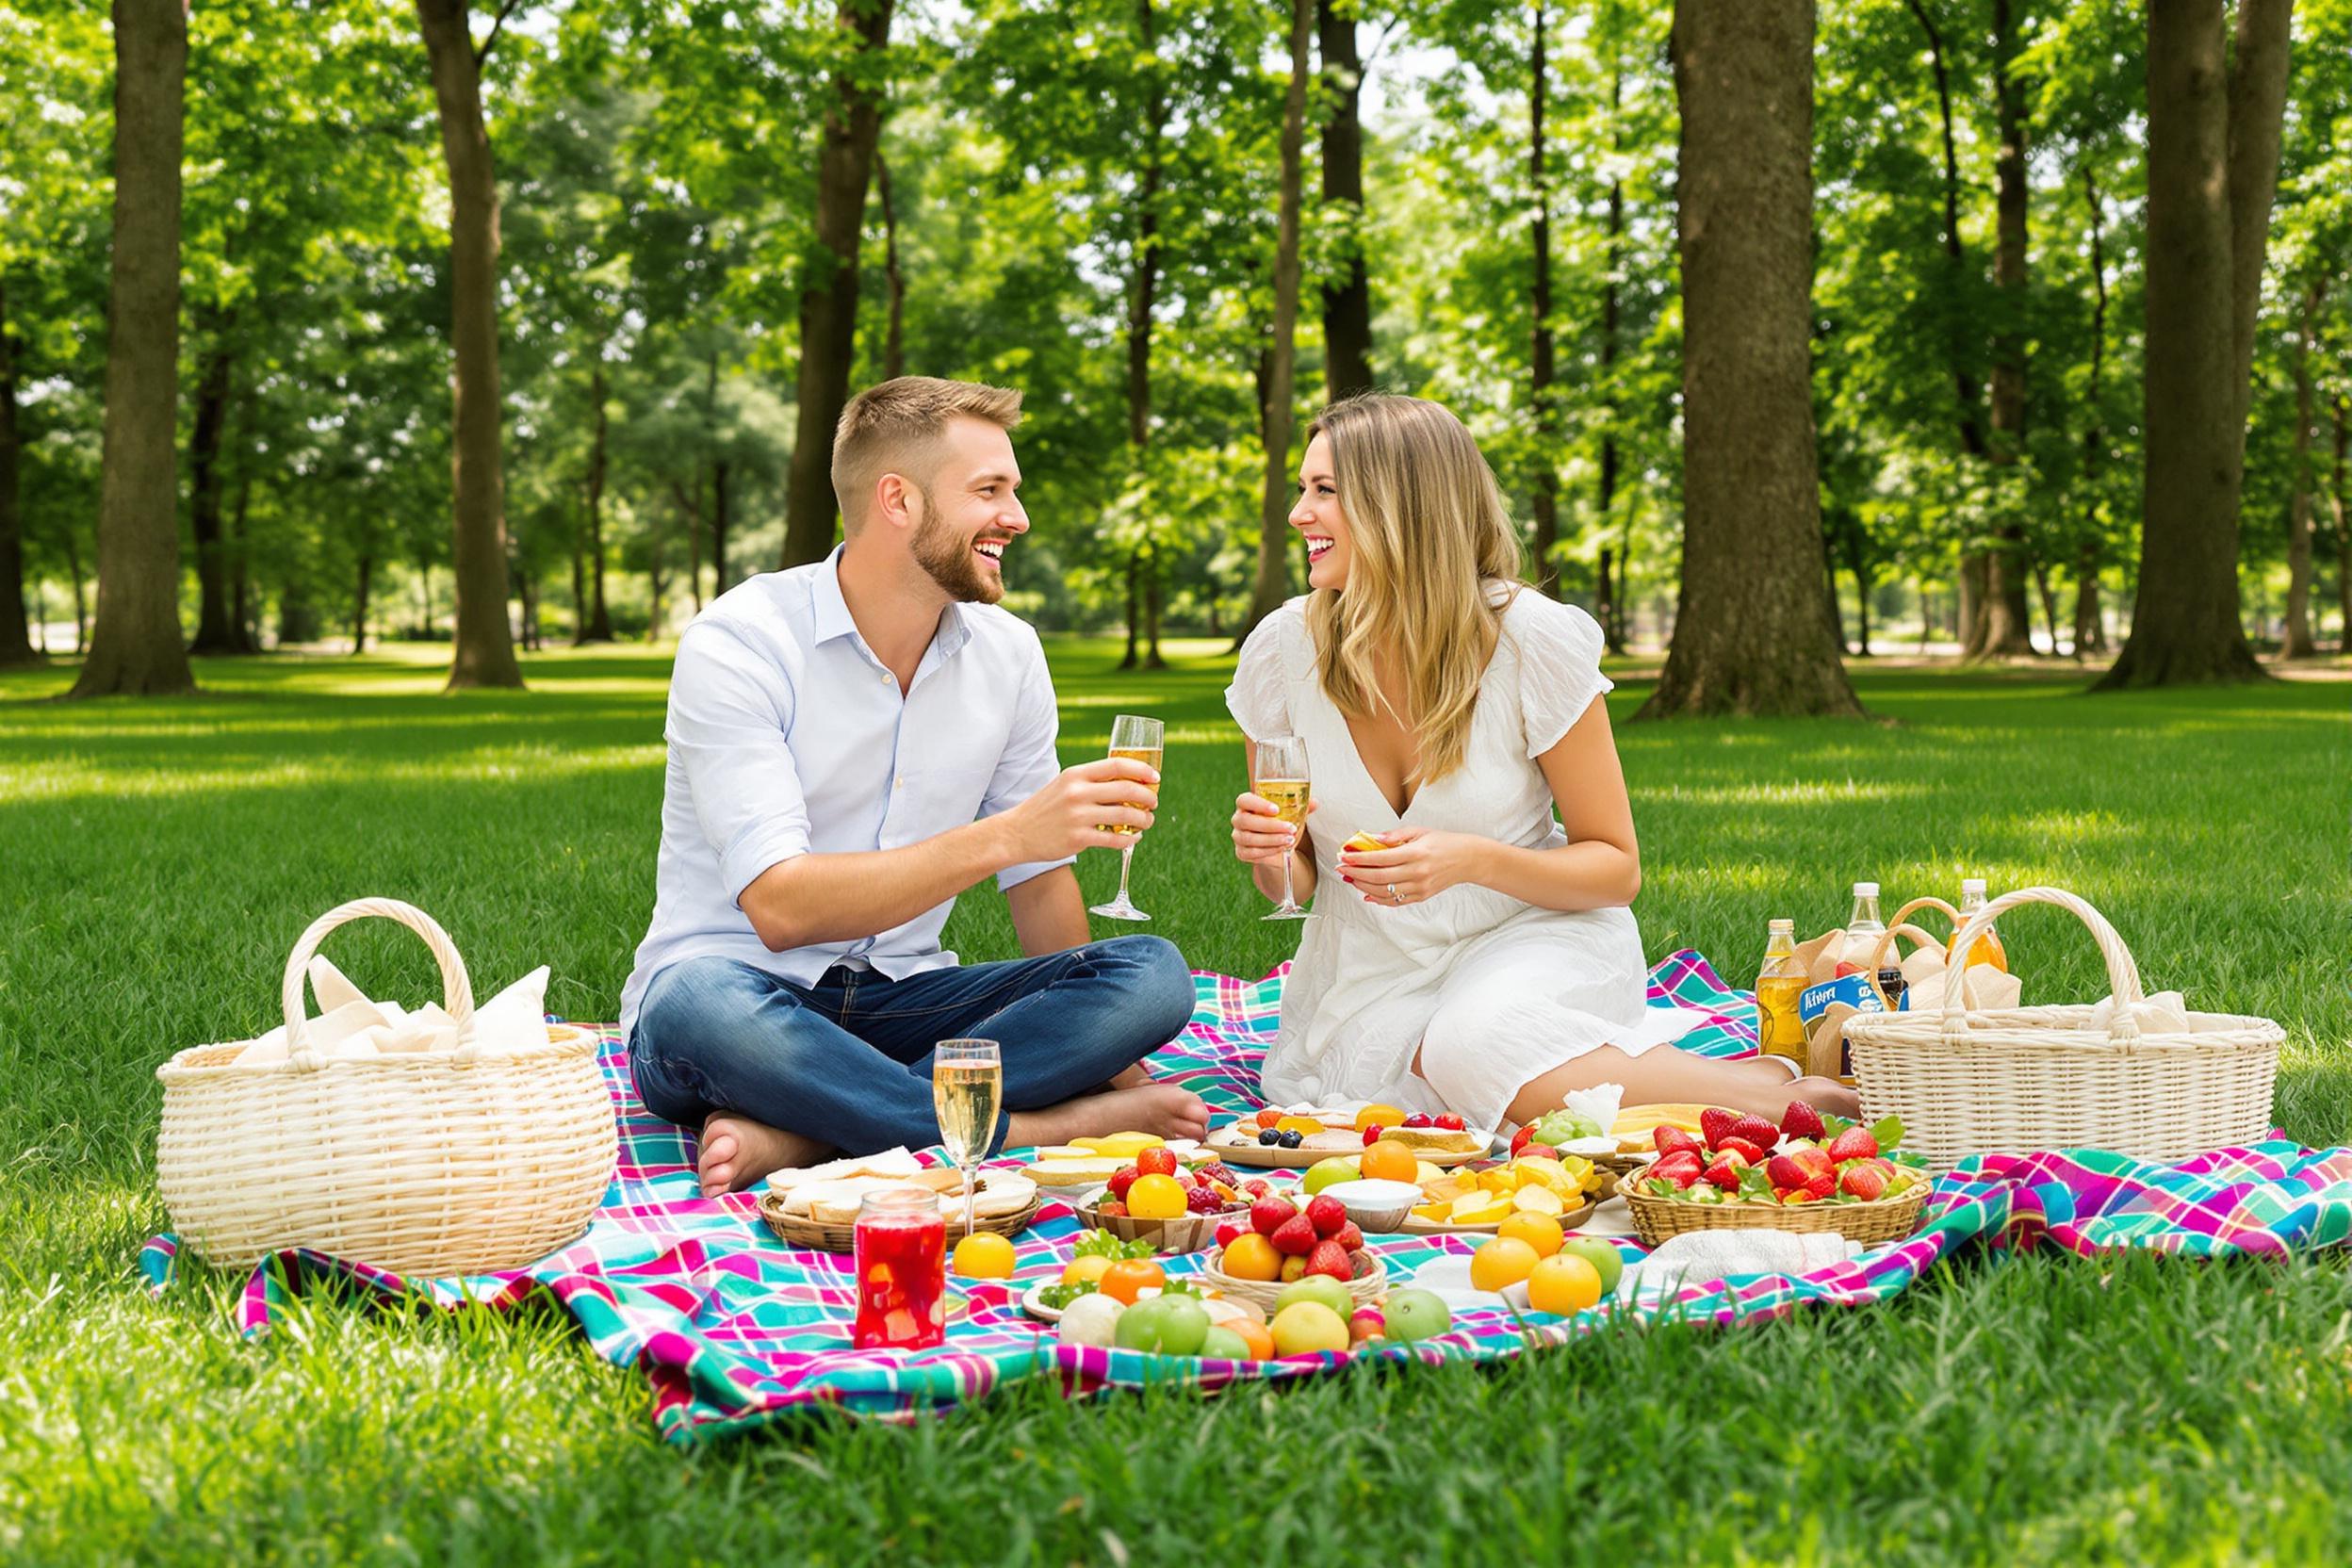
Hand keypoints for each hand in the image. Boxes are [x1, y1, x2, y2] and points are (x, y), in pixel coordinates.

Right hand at [1006, 757, 1159, 861]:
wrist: (1016, 832)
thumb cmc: (1045, 808)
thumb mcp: (1064, 784)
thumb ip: (1090, 781)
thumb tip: (1126, 781)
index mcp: (1076, 774)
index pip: (1117, 765)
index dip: (1141, 770)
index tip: (1155, 778)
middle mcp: (1078, 792)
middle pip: (1126, 790)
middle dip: (1147, 797)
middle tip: (1154, 803)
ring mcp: (1078, 816)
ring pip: (1125, 816)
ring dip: (1143, 820)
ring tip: (1147, 821)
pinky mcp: (1078, 838)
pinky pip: (1114, 839)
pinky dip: (1129, 839)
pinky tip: (1133, 838)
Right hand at [1230, 790, 1315, 864]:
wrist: (1279, 846)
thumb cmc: (1282, 823)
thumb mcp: (1292, 813)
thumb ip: (1301, 806)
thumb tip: (1314, 802)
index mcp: (1247, 804)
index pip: (1244, 800)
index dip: (1258, 804)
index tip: (1276, 809)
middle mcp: (1238, 819)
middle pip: (1246, 821)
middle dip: (1270, 825)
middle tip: (1290, 828)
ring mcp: (1238, 837)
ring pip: (1250, 838)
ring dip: (1272, 839)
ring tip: (1290, 839)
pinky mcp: (1241, 852)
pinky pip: (1251, 853)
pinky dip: (1268, 851)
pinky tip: (1282, 848)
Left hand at [1338, 826, 1483, 907]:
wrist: (1467, 860)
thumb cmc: (1443, 842)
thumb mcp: (1419, 831)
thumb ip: (1395, 835)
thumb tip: (1373, 839)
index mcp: (1415, 853)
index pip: (1381, 858)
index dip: (1359, 858)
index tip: (1345, 855)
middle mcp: (1417, 872)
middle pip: (1378, 877)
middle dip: (1355, 873)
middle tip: (1341, 869)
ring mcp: (1419, 887)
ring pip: (1383, 892)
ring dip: (1363, 886)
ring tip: (1350, 879)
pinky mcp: (1421, 896)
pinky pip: (1395, 901)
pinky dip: (1378, 899)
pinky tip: (1366, 893)